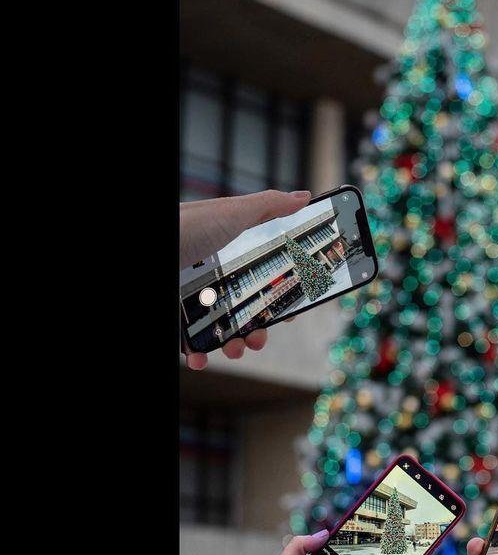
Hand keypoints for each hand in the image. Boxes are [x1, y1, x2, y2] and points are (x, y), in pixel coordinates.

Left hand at [180, 189, 310, 369]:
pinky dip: (200, 356)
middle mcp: (215, 278)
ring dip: (238, 346)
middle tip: (263, 335)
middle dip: (261, 328)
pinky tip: (202, 358)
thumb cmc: (182, 228)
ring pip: (226, 331)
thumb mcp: (230, 213)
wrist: (137, 254)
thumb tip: (304, 196)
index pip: (266, 277)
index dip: (282, 294)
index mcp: (231, 254)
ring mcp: (195, 300)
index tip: (292, 309)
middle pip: (249, 309)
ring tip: (237, 348)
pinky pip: (193, 344)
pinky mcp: (178, 320)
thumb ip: (269, 207)